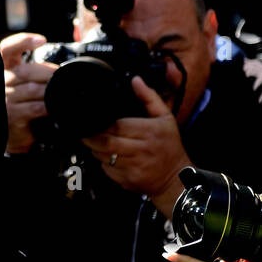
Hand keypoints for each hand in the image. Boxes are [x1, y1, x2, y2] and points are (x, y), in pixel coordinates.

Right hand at [1, 33, 53, 153]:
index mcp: (6, 69)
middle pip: (25, 70)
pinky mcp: (12, 115)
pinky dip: (48, 106)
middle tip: (62, 76)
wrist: (15, 136)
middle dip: (48, 72)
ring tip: (62, 92)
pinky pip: (35, 107)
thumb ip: (35, 73)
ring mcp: (4, 99)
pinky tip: (55, 107)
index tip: (42, 40)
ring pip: (32, 89)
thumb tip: (60, 68)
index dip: (23, 41)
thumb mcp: (25, 85)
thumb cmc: (23, 106)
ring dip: (50, 90)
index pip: (9, 48)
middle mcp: (1, 82)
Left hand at [81, 78, 191, 216]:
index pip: (118, 126)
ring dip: (95, 149)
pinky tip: (107, 157)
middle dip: (92, 138)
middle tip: (86, 132)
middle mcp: (142, 150)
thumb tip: (135, 80)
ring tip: (95, 143)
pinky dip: (103, 163)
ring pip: (104, 157)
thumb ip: (149, 97)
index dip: (103, 124)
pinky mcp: (129, 180)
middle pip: (107, 142)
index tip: (95, 120)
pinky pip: (108, 170)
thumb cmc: (169, 145)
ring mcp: (135, 167)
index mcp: (150, 132)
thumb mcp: (165, 117)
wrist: (175, 178)